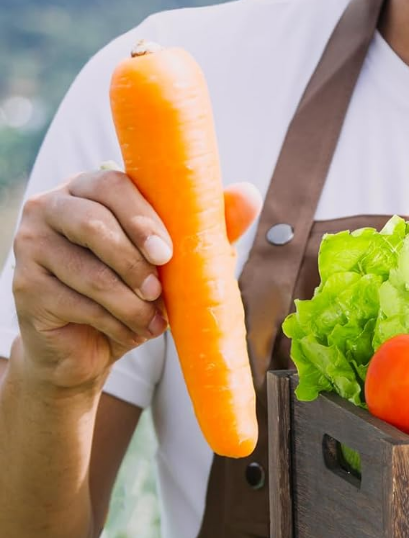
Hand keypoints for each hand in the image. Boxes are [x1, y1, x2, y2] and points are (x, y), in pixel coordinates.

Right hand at [11, 170, 260, 394]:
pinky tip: (130, 331)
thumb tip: (249, 193)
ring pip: (86, 270)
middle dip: (134, 262)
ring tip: (152, 318)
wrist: (92, 348)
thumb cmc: (137, 294)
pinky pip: (75, 302)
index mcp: (88, 190)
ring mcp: (30, 246)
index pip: (111, 185)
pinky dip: (113, 322)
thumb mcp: (179, 262)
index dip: (141, 217)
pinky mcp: (25, 287)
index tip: (167, 253)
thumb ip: (208, 227)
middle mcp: (50, 209)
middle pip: (92, 222)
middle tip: (158, 291)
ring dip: (129, 302)